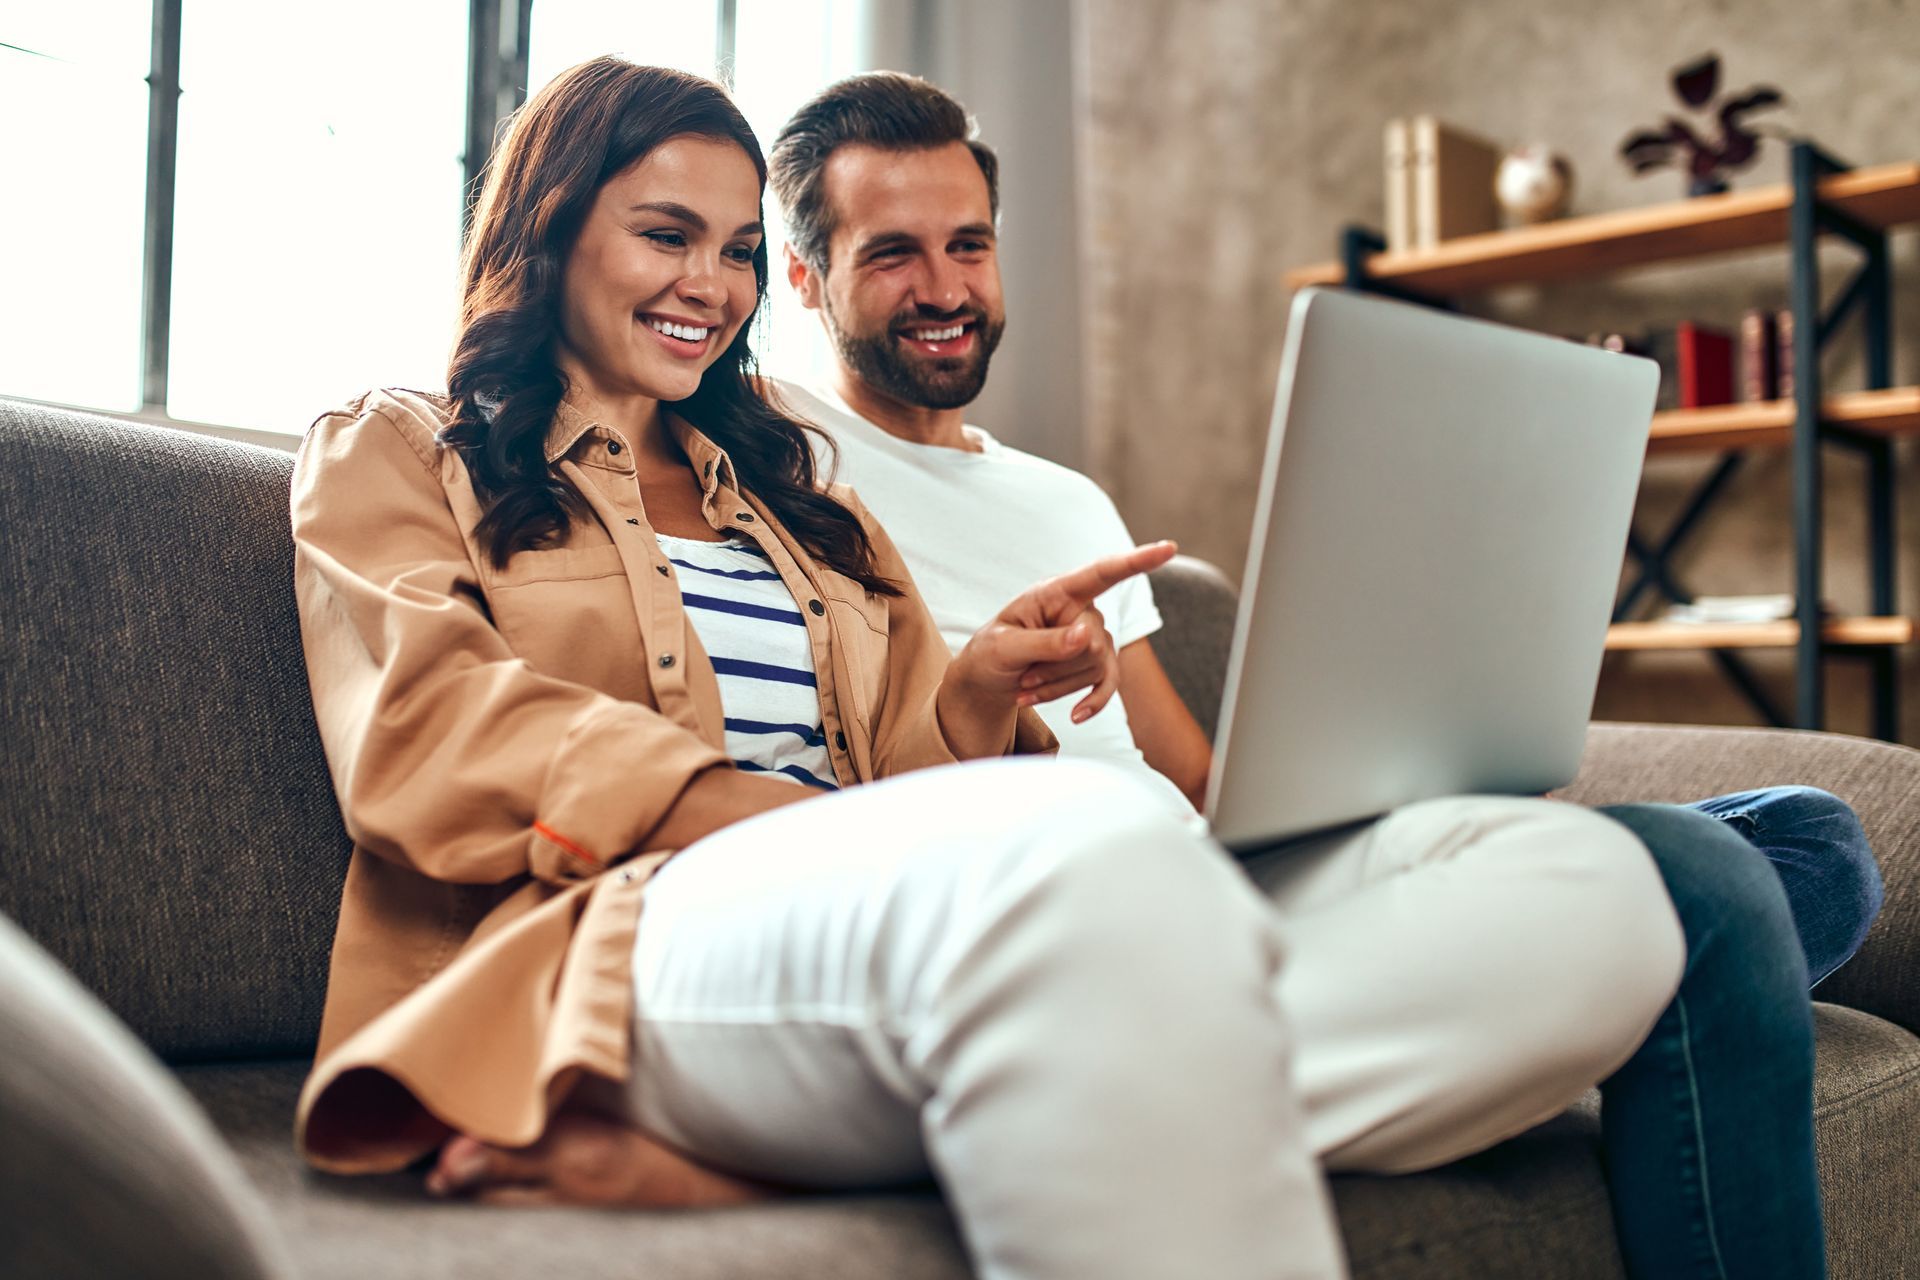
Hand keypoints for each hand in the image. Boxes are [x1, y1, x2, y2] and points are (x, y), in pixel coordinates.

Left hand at [939, 541, 1177, 753]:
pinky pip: (1108, 685)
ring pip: (1096, 666)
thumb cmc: (992, 652)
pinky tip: (1076, 716)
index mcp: (1058, 591)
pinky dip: (1092, 702)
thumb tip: (1088, 636)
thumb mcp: (1004, 646)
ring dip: (1057, 685)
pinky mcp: (1097, 665)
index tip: (1168, 549)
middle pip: (1092, 641)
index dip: (1136, 561)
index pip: (1103, 572)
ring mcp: (1094, 638)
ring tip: (1024, 685)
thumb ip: (1044, 641)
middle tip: (1022, 674)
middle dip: (1056, 666)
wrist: (991, 678)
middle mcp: (1083, 610)